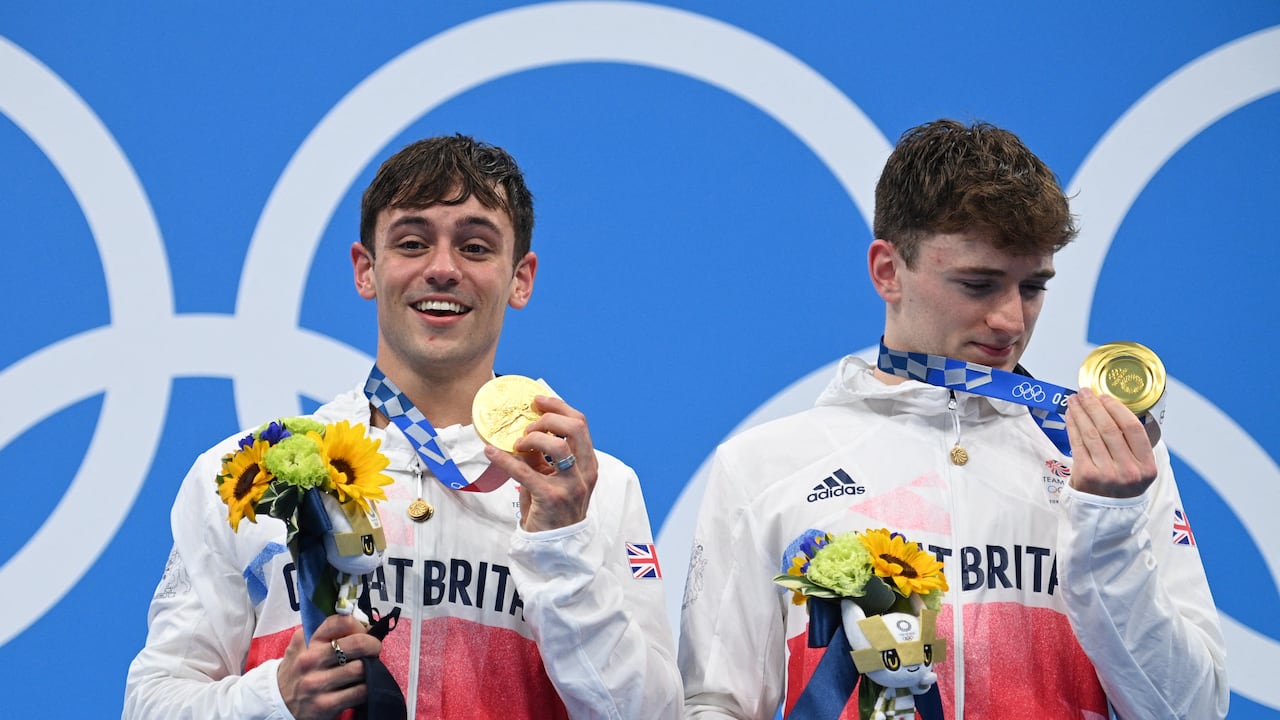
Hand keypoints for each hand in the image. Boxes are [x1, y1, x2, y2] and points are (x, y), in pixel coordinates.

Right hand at [277, 614, 380, 719]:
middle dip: (373, 645)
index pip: (341, 622)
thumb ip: (325, 633)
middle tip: (374, 650)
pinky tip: (363, 685)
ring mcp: (317, 683)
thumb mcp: (302, 645)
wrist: (277, 702)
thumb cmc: (298, 670)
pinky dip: (368, 687)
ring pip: (361, 668)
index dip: (360, 625)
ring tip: (368, 668)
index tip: (365, 632)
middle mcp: (311, 660)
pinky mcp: (325, 705)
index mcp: (308, 641)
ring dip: (371, 668)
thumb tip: (361, 626)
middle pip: (357, 643)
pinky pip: (360, 692)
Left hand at [483, 395, 598, 531]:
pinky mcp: (551, 498)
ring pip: (558, 446)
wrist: (553, 546)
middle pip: (575, 428)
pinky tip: (491, 453)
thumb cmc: (552, 509)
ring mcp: (571, 486)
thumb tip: (522, 432)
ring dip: (533, 437)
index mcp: (588, 463)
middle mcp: (585, 472)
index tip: (537, 400)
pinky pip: (526, 472)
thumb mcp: (554, 478)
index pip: (580, 424)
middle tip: (528, 424)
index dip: (558, 406)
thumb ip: (543, 456)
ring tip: (518, 443)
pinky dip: (505, 460)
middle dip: (548, 418)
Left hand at [1064, 388, 1157, 497]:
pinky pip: (1077, 444)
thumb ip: (1133, 445)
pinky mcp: (1086, 476)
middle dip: (1094, 406)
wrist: (1106, 514)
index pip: (1133, 429)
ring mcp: (1106, 474)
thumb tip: (1113, 408)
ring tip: (1074, 400)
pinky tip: (1070, 415)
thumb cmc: (1122, 486)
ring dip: (1080, 412)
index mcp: (1146, 466)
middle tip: (1085, 392)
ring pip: (1091, 434)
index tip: (1105, 396)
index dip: (1117, 409)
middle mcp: (1128, 470)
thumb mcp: (1139, 469)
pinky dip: (1072, 426)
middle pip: (1109, 428)